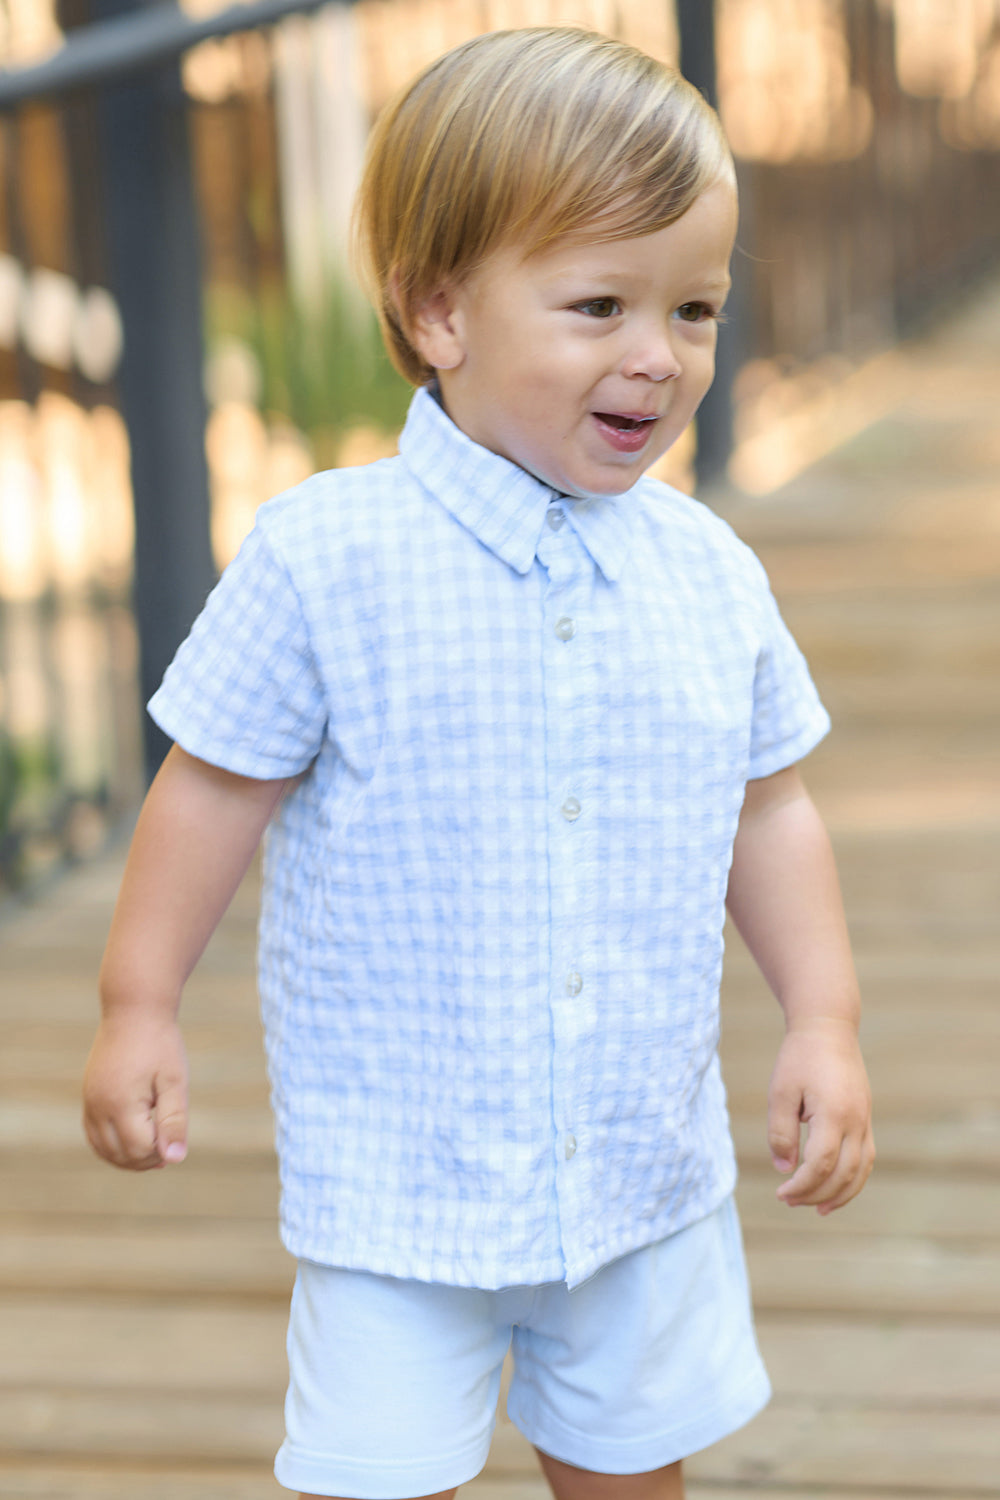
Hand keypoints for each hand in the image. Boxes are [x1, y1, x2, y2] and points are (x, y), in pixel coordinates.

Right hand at [83, 1015, 188, 1170]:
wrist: (133, 1010)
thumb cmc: (160, 1044)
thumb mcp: (174, 1081)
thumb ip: (174, 1121)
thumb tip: (174, 1160)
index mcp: (121, 1104)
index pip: (140, 1150)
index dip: (161, 1152)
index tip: (177, 1137)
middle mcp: (98, 1107)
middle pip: (119, 1155)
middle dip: (145, 1160)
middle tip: (168, 1149)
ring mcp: (89, 1102)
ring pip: (103, 1150)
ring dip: (128, 1157)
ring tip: (154, 1149)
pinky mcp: (88, 1096)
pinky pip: (94, 1134)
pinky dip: (112, 1145)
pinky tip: (134, 1140)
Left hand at [767, 1018, 873, 1213]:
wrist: (828, 1028)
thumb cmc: (799, 1057)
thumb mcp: (780, 1092)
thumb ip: (781, 1132)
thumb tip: (784, 1170)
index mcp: (833, 1113)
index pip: (820, 1164)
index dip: (801, 1185)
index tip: (780, 1193)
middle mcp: (856, 1120)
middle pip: (843, 1173)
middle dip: (816, 1193)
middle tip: (789, 1201)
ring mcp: (865, 1120)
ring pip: (861, 1170)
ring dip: (840, 1194)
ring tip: (817, 1208)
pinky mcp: (866, 1118)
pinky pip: (866, 1158)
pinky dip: (854, 1179)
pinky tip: (836, 1189)